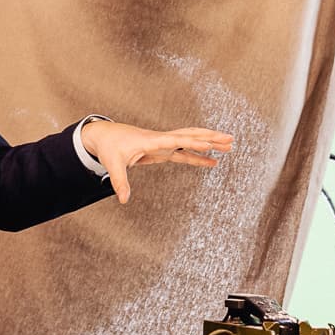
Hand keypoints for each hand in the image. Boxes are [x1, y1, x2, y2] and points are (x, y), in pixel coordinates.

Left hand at [81, 120, 234, 202]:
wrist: (104, 135)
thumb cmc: (109, 147)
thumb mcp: (112, 164)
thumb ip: (120, 181)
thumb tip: (123, 200)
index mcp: (151, 140)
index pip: (176, 141)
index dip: (193, 143)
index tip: (209, 144)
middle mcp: (161, 139)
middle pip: (191, 136)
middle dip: (210, 138)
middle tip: (230, 140)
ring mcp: (163, 144)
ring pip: (191, 141)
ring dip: (209, 143)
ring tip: (229, 146)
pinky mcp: (162, 150)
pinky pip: (185, 152)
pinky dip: (199, 155)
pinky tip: (212, 160)